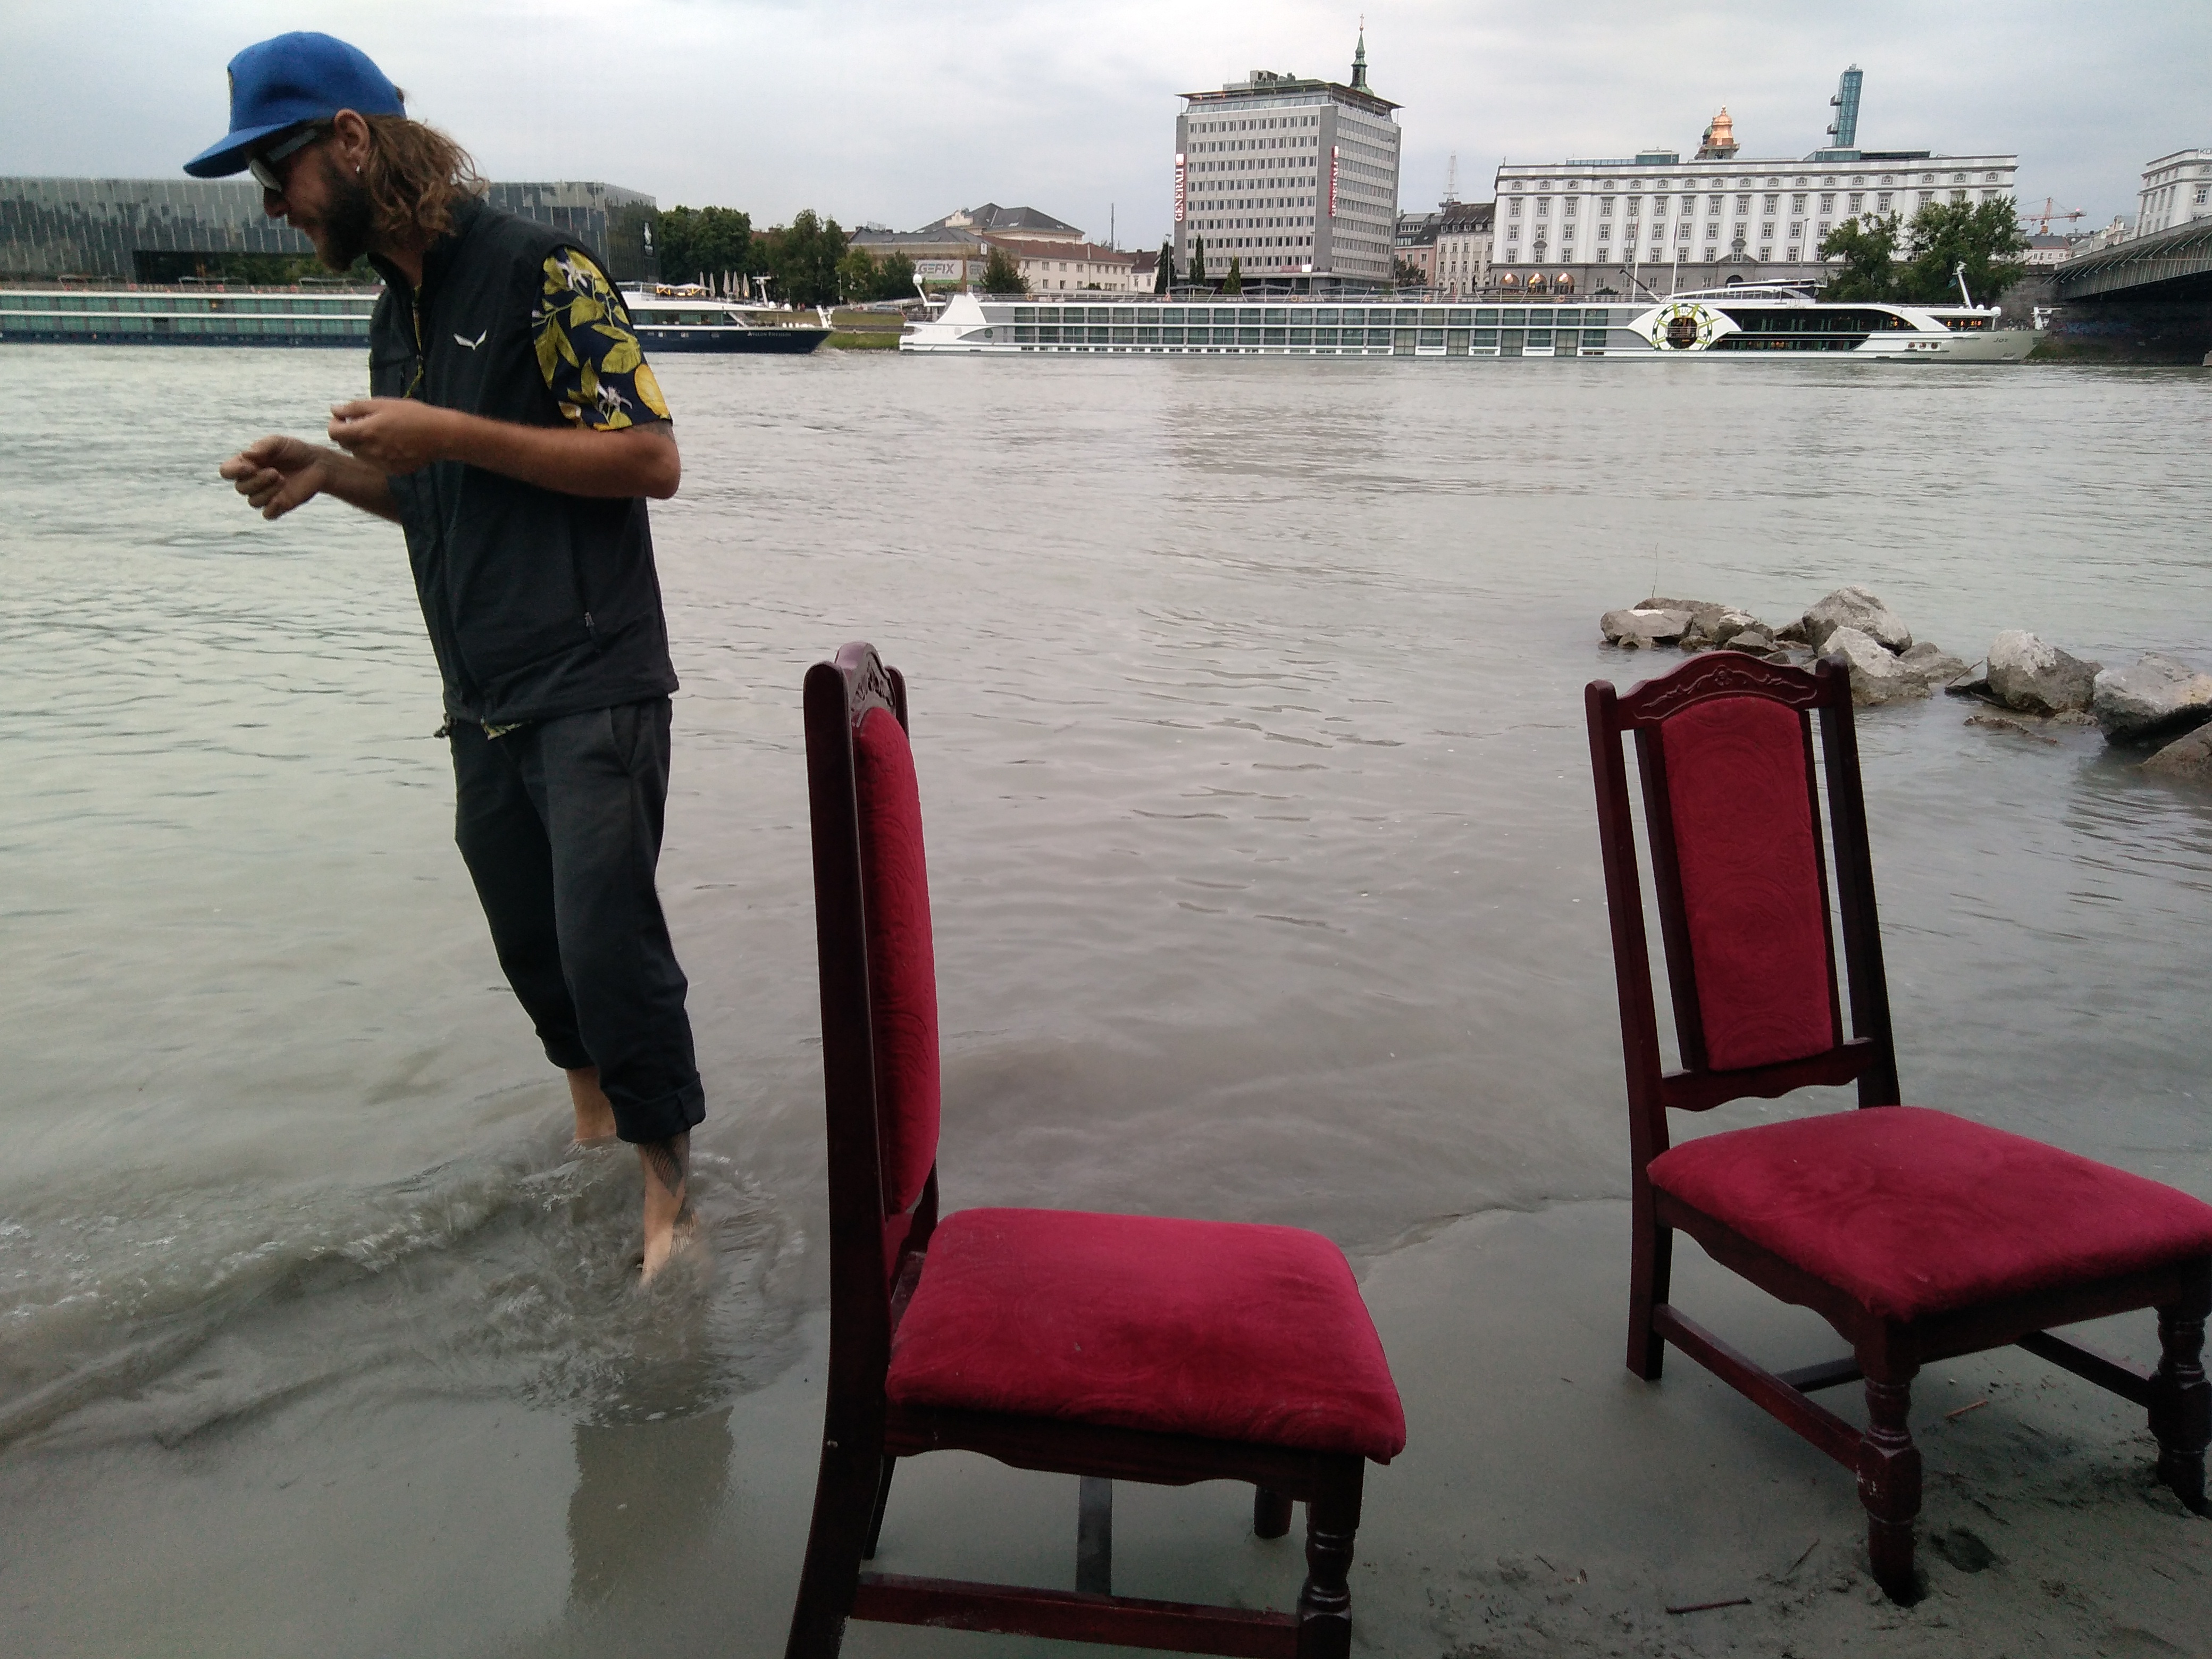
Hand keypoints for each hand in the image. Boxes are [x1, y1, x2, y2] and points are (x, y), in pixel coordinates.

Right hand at [219, 434, 330, 519]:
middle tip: (276, 472)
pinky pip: (267, 515)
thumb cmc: (294, 450)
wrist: (317, 463)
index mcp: (246, 464)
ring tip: (282, 479)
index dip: (233, 472)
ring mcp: (265, 495)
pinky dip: (271, 509)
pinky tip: (279, 500)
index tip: (249, 467)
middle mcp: (252, 481)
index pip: (227, 472)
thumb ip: (263, 446)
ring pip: (253, 502)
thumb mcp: (279, 442)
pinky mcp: (280, 505)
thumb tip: (246, 455)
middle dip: (257, 481)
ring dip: (267, 492)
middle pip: (241, 488)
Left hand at [327, 398, 454, 473]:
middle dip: (348, 434)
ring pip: (360, 455)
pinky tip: (392, 444)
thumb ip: (355, 408)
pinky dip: (377, 454)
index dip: (334, 424)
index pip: (334, 433)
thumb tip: (334, 410)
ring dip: (362, 444)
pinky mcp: (393, 471)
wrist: (441, 435)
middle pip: (346, 445)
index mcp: (365, 432)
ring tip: (380, 433)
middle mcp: (369, 451)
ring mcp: (381, 463)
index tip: (342, 418)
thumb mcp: (382, 404)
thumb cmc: (413, 414)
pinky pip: (376, 463)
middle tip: (363, 423)